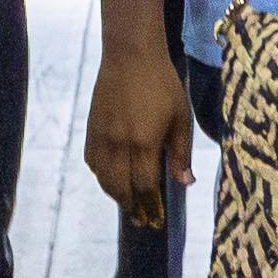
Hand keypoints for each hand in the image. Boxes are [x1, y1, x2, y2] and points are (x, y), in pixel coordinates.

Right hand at [86, 45, 193, 231]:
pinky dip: (102, 177)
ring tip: (129, 205)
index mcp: (144, 142)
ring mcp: (102, 137)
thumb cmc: (163, 84)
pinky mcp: (92, 128)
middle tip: (143, 221)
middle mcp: (120, 144)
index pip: (146, 187)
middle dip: (134, 209)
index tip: (157, 220)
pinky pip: (92, 162)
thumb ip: (181, 153)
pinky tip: (111, 181)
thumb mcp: (181, 118)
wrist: (130, 55)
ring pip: (104, 179)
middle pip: (123, 189)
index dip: (152, 207)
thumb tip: (185, 184)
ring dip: (117, 196)